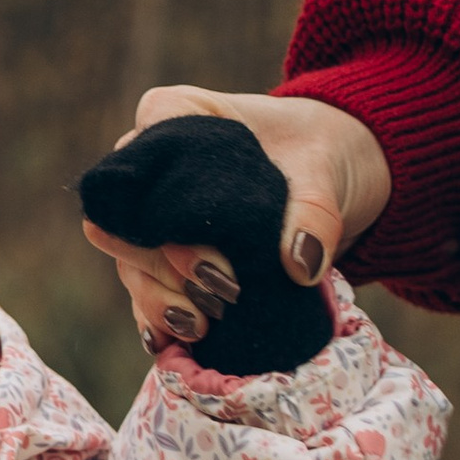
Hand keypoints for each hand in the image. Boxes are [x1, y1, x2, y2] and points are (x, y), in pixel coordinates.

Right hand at [82, 85, 388, 348]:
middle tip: (222, 290)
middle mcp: (152, 167)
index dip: (157, 211)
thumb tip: (299, 264)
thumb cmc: (321, 153)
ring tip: (200, 326)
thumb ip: (314, 213)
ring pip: (129, 262)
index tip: (213, 256)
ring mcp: (156, 215)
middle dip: (161, 265)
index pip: (135, 161)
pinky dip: (159, 317)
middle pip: (123, 221)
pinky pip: (147, 289)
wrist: (336, 176)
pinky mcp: (170, 257)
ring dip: (157, 298)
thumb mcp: (326, 173)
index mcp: (175, 118)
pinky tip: (174, 341)